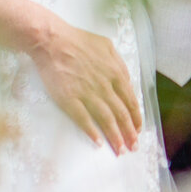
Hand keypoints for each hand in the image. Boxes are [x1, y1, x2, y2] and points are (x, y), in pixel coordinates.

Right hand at [27, 17, 142, 152]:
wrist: (51, 41)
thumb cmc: (78, 41)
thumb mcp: (107, 46)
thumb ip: (119, 64)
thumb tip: (127, 81)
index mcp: (115, 72)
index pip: (130, 101)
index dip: (136, 118)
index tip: (138, 129)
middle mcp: (104, 85)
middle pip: (121, 114)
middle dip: (130, 132)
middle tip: (133, 147)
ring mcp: (87, 93)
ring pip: (106, 119)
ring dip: (115, 137)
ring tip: (120, 150)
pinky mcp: (69, 99)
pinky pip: (83, 119)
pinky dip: (92, 132)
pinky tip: (98, 142)